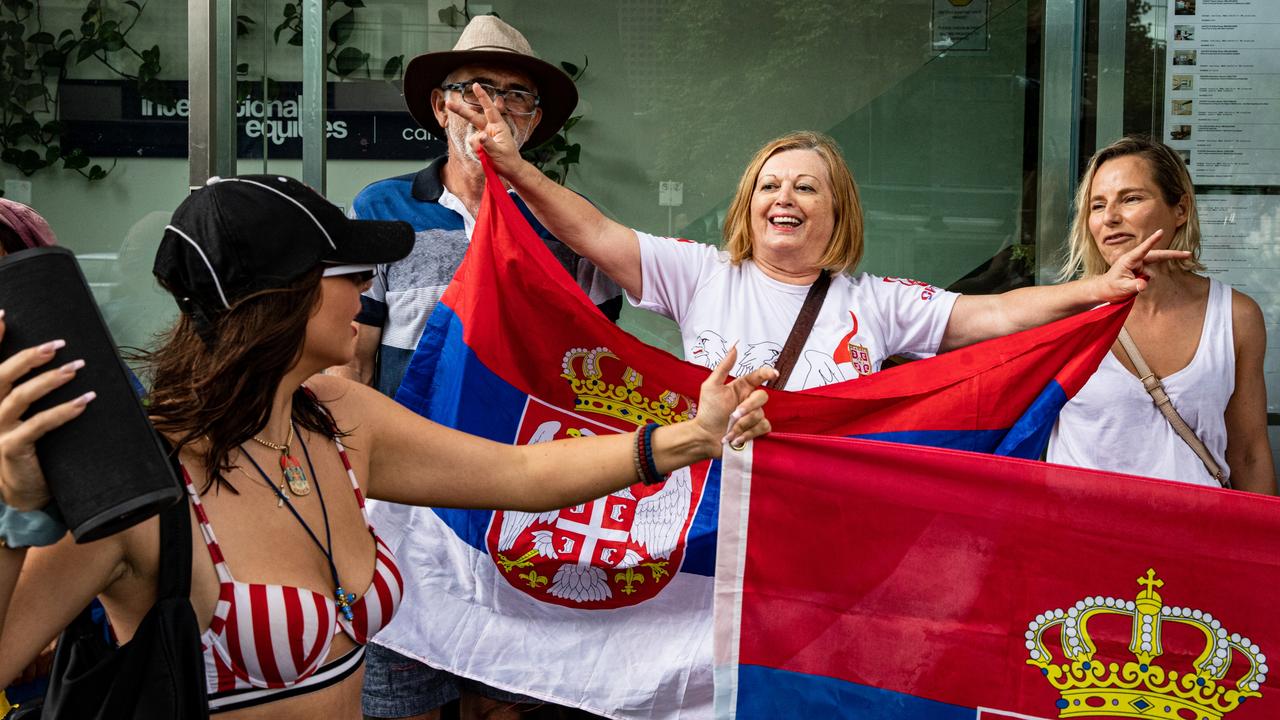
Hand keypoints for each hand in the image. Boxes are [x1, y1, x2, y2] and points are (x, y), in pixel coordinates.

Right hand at [0, 311, 94, 510]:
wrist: (24, 487)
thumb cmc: (31, 443)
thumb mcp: (28, 415)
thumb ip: (33, 389)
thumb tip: (66, 360)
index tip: (3, 314)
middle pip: (1, 374)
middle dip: (29, 356)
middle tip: (58, 345)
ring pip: (20, 396)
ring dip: (51, 380)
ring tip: (77, 368)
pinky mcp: (12, 447)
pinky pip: (38, 424)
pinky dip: (63, 410)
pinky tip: (85, 400)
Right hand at [445, 83, 528, 179]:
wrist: (510, 171)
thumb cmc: (508, 160)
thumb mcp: (499, 153)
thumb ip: (489, 144)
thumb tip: (480, 136)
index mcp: (499, 127)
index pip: (489, 109)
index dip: (482, 97)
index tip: (475, 85)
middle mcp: (490, 128)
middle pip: (473, 117)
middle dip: (461, 111)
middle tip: (448, 103)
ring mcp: (485, 136)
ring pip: (473, 135)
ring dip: (477, 146)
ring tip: (488, 156)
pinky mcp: (480, 144)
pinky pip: (473, 145)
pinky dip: (477, 151)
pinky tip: (485, 157)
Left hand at [693, 346, 775, 456]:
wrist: (705, 436)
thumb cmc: (708, 412)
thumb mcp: (711, 386)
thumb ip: (723, 367)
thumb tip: (734, 348)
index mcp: (741, 387)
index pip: (759, 376)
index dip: (768, 372)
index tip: (773, 373)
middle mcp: (749, 399)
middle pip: (762, 397)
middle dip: (748, 407)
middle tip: (733, 415)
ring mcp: (754, 415)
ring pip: (760, 415)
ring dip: (742, 425)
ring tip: (728, 431)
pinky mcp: (756, 429)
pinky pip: (763, 428)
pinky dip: (749, 434)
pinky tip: (736, 438)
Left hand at [1095, 229, 1191, 301]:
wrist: (1104, 289)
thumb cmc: (1110, 286)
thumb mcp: (1122, 288)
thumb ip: (1134, 286)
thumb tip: (1144, 286)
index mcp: (1129, 259)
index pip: (1143, 249)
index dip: (1152, 240)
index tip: (1161, 232)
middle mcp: (1136, 259)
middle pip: (1157, 255)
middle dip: (1172, 255)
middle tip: (1188, 254)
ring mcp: (1139, 265)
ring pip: (1153, 269)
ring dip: (1148, 277)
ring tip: (1130, 284)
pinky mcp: (1141, 270)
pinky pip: (1149, 275)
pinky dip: (1147, 280)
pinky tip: (1135, 285)